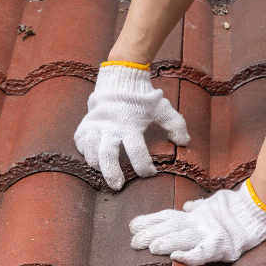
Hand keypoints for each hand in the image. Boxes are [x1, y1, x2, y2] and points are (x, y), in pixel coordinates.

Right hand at [74, 63, 188, 189]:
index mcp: (131, 124)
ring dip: (97, 164)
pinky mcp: (86, 122)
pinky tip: (92, 156)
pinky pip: (80, 141)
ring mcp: (96, 124)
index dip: (144, 166)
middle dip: (112, 173)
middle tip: (118, 186)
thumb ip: (176, 125)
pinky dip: (84, 151)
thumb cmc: (143, 97)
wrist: (121, 78)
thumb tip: (185, 142)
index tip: (151, 173)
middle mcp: (111, 126)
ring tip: (104, 172)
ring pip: (91, 150)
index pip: (137, 151)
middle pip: (107, 155)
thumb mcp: (162, 108)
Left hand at [129, 181, 265, 264]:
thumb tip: (188, 206)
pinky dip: (190, 255)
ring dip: (166, 243)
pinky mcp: (223, 245)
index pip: (169, 217)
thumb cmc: (238, 208)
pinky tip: (176, 258)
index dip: (150, 220)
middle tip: (132, 240)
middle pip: (171, 228)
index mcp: (197, 215)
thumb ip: (201, 206)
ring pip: (183, 238)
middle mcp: (200, 223)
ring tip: (149, 247)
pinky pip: (203, 253)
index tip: (133, 225)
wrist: (260, 209)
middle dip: (151, 233)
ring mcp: (210, 233)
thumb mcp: (216, 203)